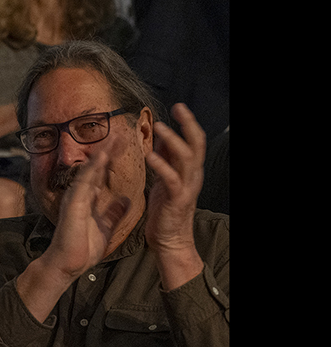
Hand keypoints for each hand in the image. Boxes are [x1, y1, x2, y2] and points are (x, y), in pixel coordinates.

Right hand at [17, 152, 136, 321]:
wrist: (68, 264)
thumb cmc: (82, 248)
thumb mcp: (105, 228)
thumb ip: (113, 213)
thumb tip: (125, 200)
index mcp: (88, 198)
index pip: (102, 173)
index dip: (112, 159)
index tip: (125, 145)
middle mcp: (80, 194)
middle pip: (95, 166)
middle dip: (108, 149)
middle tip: (122, 133)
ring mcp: (75, 196)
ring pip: (89, 169)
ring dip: (102, 152)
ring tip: (114, 137)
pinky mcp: (73, 203)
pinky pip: (83, 182)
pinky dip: (92, 168)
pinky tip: (102, 157)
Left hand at [145, 104, 205, 288]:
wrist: (168, 239)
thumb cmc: (165, 208)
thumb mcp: (166, 178)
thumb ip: (167, 159)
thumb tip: (163, 137)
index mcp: (190, 170)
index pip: (193, 141)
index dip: (187, 123)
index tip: (177, 106)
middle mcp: (192, 176)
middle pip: (196, 145)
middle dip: (188, 125)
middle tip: (178, 108)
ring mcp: (186, 188)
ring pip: (186, 159)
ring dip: (174, 141)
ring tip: (161, 127)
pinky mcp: (176, 200)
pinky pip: (171, 179)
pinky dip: (162, 165)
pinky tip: (150, 154)